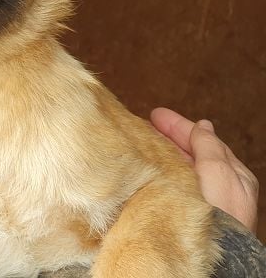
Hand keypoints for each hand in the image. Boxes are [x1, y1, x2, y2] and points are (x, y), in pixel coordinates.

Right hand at [151, 107, 258, 232]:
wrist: (213, 260)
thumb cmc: (221, 217)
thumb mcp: (219, 172)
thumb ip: (208, 147)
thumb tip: (203, 125)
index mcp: (233, 176)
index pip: (203, 141)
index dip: (179, 126)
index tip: (156, 113)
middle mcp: (218, 188)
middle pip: (190, 154)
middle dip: (168, 138)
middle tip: (144, 125)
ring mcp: (201, 202)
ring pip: (179, 169)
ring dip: (161, 154)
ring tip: (141, 144)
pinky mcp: (184, 214)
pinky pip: (170, 184)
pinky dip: (158, 172)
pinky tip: (145, 170)